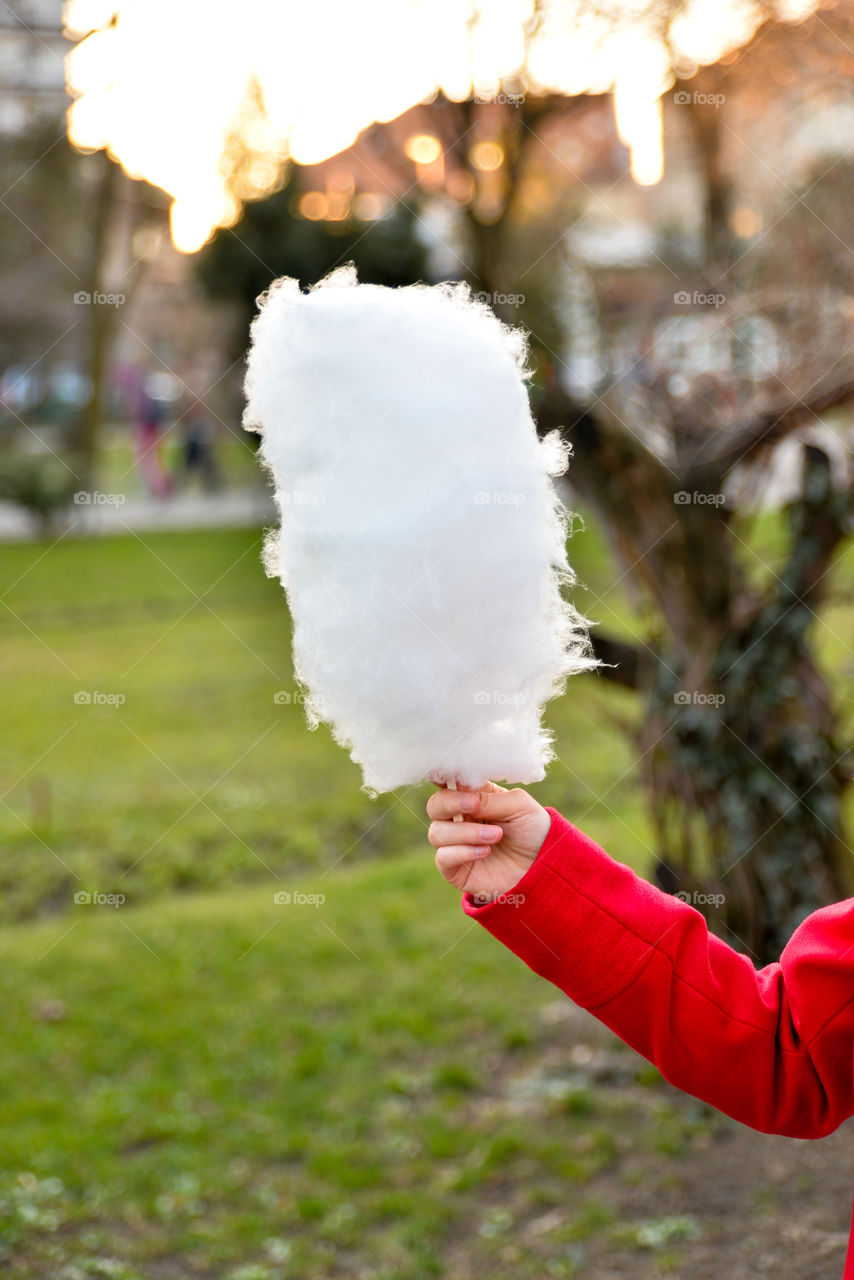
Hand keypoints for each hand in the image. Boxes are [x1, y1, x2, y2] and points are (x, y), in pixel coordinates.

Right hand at [426, 781, 551, 903]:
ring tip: (495, 835)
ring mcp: (455, 845)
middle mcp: (459, 820)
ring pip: (437, 832)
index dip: (443, 777)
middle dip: (450, 803)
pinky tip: (485, 851)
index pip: (447, 783)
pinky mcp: (455, 869)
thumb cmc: (532, 830)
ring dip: (466, 832)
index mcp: (472, 798)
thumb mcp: (518, 805)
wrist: (543, 866)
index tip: (452, 778)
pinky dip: (463, 852)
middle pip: (435, 806)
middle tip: (473, 805)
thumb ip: (489, 798)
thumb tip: (461, 791)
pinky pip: (443, 858)